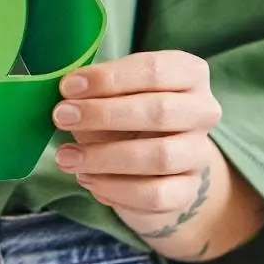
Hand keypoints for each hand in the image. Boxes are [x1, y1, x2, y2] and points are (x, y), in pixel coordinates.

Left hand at [51, 51, 222, 244]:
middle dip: (103, 114)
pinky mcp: (188, 191)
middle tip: (61, 117)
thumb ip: (94, 94)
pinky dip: (115, 188)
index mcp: (188, 74)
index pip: (154, 70)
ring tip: (66, 157)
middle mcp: (203, 111)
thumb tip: (68, 102)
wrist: (155, 165)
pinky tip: (88, 179)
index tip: (68, 87)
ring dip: (104, 157)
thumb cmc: (126, 114)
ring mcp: (200, 153)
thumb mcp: (112, 95)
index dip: (108, 78)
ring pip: (160, 156)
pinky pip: (155, 194)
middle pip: (160, 111)